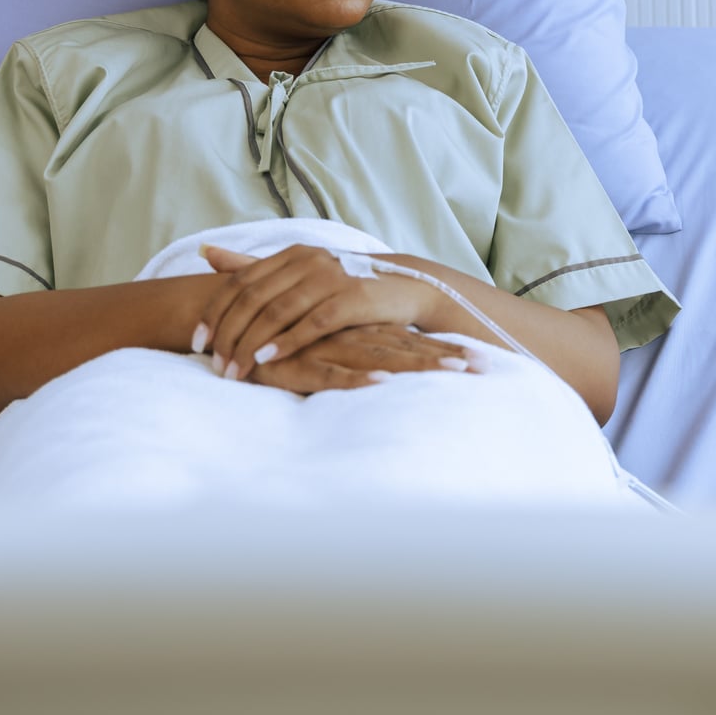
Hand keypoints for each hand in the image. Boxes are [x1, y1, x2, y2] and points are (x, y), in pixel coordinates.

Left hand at [196, 244, 439, 379]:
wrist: (403, 289)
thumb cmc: (344, 287)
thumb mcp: (298, 273)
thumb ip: (252, 266)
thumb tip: (206, 252)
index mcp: (290, 253)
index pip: (239, 282)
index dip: (215, 313)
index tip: (197, 342)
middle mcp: (307, 259)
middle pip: (253, 298)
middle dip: (229, 335)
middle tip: (216, 365)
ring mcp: (330, 276)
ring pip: (277, 312)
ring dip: (251, 344)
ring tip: (235, 370)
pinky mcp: (352, 298)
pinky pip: (311, 322)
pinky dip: (286, 342)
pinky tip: (267, 359)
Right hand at [242, 323, 475, 395]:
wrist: (229, 330)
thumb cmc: (281, 345)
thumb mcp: (323, 349)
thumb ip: (354, 352)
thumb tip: (388, 368)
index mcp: (359, 334)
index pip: (411, 341)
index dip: (445, 350)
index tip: (485, 360)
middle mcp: (350, 338)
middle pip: (406, 349)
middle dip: (446, 358)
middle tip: (485, 367)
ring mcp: (327, 349)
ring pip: (379, 358)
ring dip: (417, 366)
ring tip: (454, 371)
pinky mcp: (300, 364)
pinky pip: (332, 373)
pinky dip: (357, 380)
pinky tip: (383, 383)